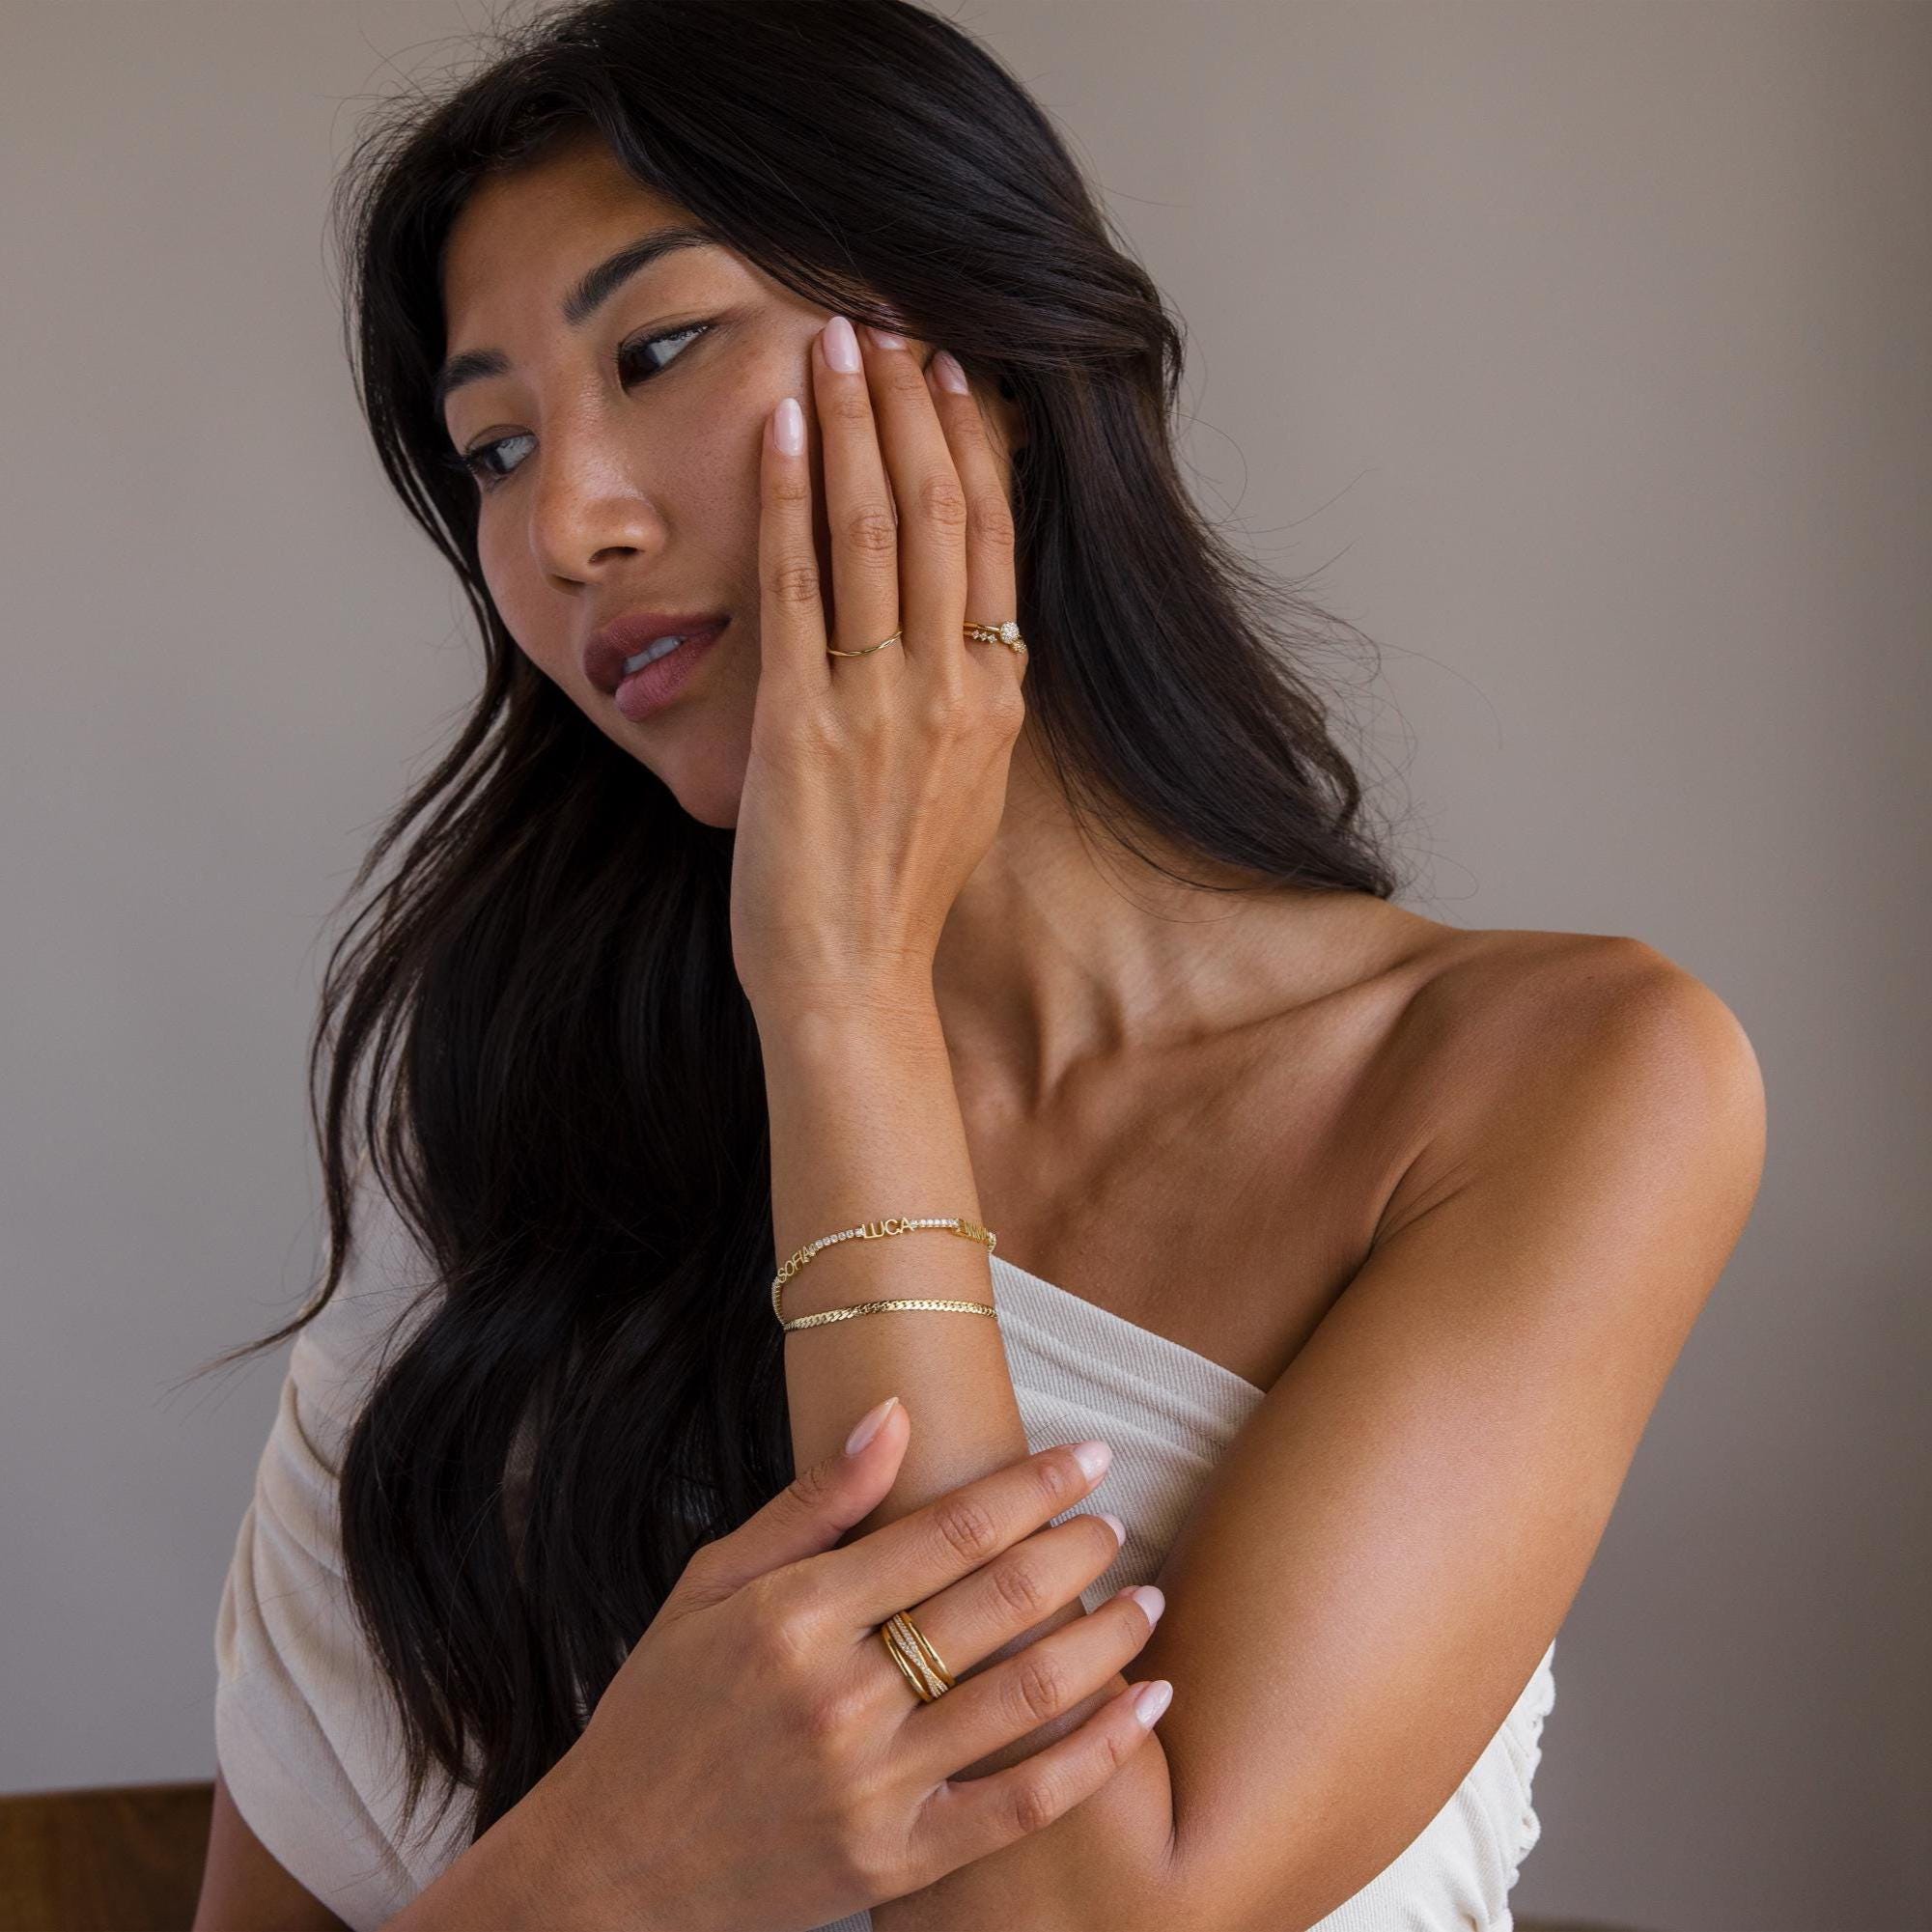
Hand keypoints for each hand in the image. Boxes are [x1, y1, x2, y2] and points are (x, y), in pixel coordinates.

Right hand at [533, 1399, 1166, 1931]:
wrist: (611, 1869)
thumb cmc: (662, 1711)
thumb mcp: (712, 1585)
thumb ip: (811, 1504)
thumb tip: (893, 1415)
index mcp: (794, 1615)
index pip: (948, 1530)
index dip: (1031, 1486)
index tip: (1088, 1455)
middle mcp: (840, 1696)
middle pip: (998, 1603)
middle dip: (1078, 1550)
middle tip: (1119, 1522)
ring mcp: (872, 1786)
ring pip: (1025, 1697)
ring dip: (1105, 1639)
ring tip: (1149, 1600)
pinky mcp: (896, 1862)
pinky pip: (1022, 1805)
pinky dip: (1097, 1755)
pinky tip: (1146, 1706)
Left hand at [730, 316, 1026, 1019]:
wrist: (851, 985)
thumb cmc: (896, 898)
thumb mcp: (967, 794)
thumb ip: (976, 709)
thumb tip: (979, 642)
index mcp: (998, 701)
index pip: (993, 541)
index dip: (973, 445)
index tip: (954, 372)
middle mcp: (954, 689)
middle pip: (940, 513)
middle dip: (913, 406)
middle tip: (887, 322)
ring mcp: (882, 703)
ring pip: (876, 529)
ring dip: (855, 423)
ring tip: (836, 340)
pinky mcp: (806, 722)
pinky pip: (800, 586)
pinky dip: (791, 497)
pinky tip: (781, 428)